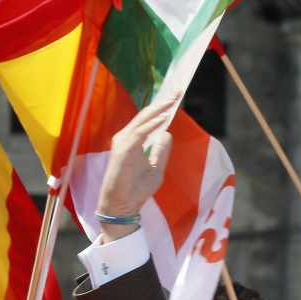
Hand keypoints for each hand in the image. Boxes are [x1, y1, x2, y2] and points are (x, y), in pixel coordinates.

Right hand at [96, 97, 177, 240]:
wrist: (122, 207)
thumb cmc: (136, 190)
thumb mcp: (156, 168)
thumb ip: (161, 151)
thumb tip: (167, 133)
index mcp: (134, 140)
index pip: (149, 119)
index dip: (162, 108)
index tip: (176, 97)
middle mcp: (127, 138)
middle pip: (146, 115)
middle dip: (162, 103)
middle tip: (178, 91)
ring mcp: (123, 142)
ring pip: (142, 120)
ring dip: (158, 110)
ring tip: (173, 100)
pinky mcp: (122, 150)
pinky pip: (139, 134)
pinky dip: (151, 125)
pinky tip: (163, 119)